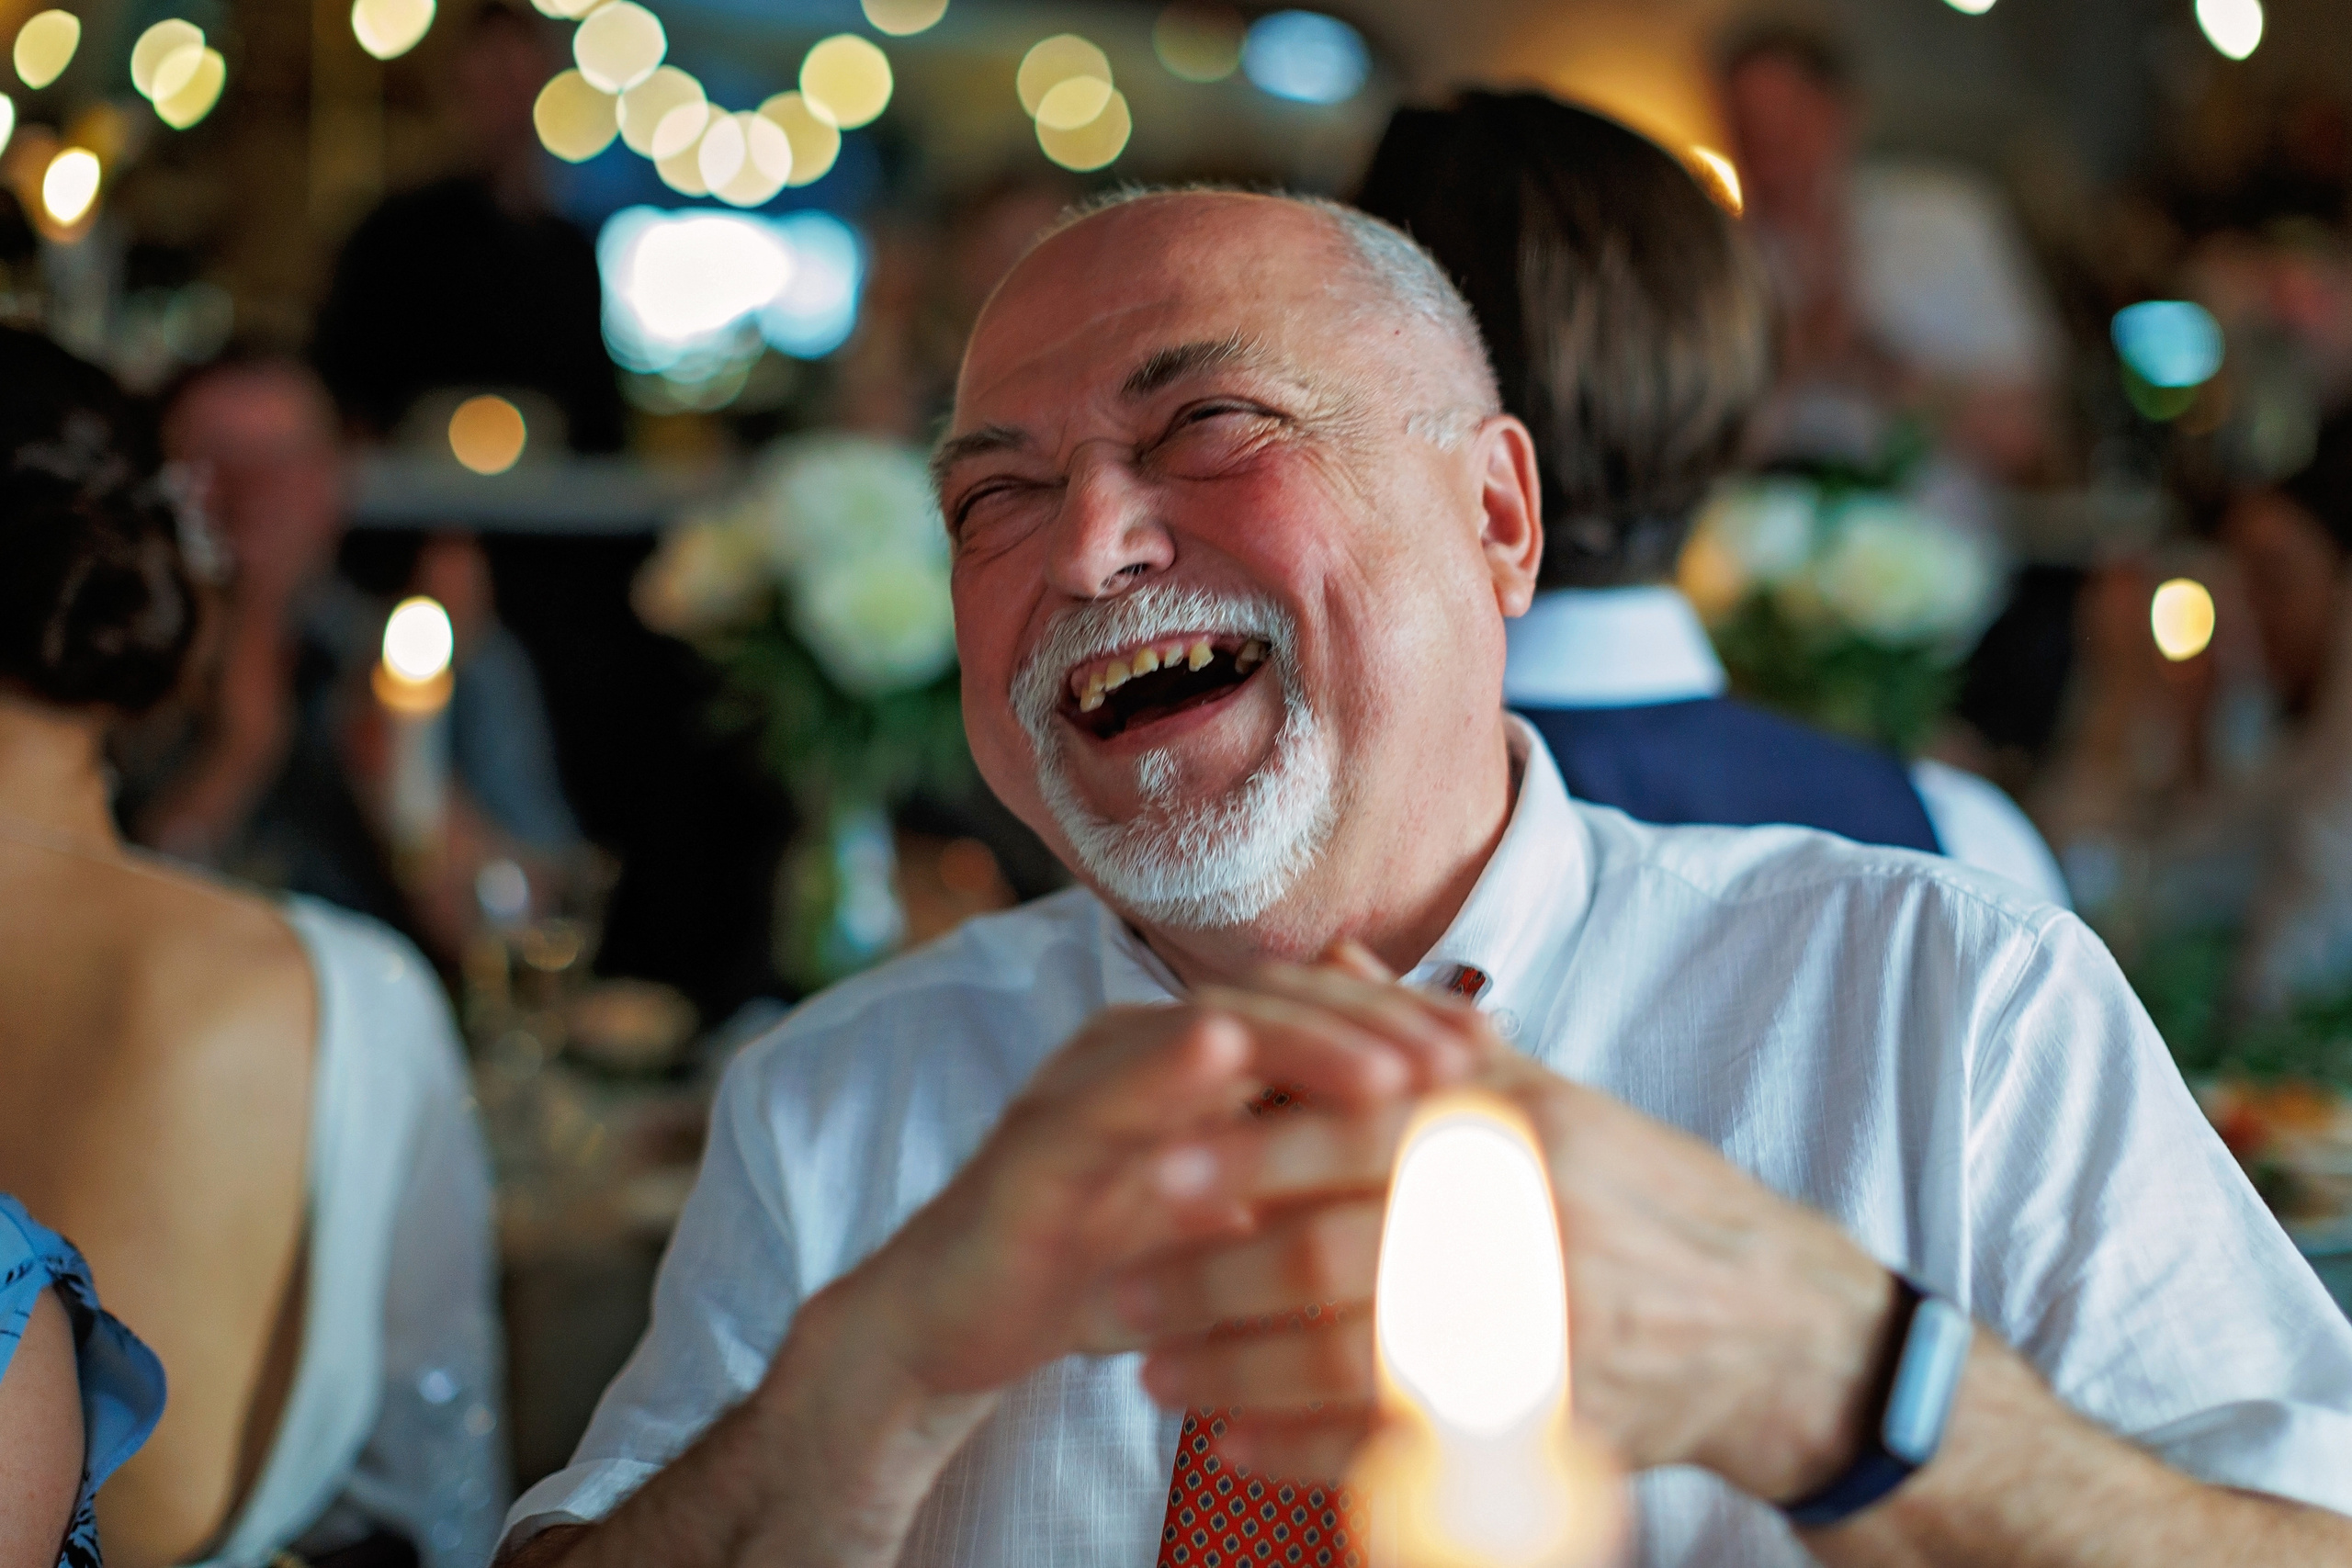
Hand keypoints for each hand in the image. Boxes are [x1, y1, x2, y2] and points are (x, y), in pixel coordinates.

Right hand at [826, 987, 1476, 1410]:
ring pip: (1205, 1032)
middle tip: (1468, 1053)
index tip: (1493, 1044)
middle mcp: (1139, 1046)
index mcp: (1190, 1055)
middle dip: (1379, 1023)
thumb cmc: (1107, 1264)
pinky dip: (1164, 1071)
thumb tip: (1434, 1155)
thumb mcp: (1227, 1217)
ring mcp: (1082, 1084)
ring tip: (1394, 1070)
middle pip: (1276, 1002)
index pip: (1314, 1009)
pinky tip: (1223, 1057)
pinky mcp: (1032, 1144)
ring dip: (1306, 1044)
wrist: (959, 1322)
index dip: (1403, 1020)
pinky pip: (1104, 1098)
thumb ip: (1302, 1170)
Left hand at [1120, 958, 1896, 1503]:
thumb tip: (1327, 955)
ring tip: (1152, 1371)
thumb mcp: (1551, 1095)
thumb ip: (1425, 1036)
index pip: (1355, 1132)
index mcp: (1512, 1132)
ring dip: (1235, 1371)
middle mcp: (1521, 1228)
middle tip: (1116, 1289)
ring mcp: (1532, 1335)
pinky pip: (1402, 1448)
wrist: (1777, 1325)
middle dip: (1205, 1277)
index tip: (1144, 1165)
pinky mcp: (1539, 1428)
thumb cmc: (1640, 1192)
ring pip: (1348, 1362)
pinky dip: (1305, 1450)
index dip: (1243, 1153)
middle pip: (1329, 1255)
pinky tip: (1234, 1441)